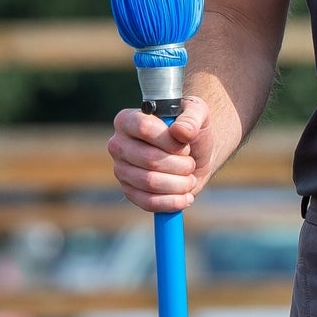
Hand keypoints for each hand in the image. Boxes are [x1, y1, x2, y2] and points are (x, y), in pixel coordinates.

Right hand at [107, 99, 211, 214]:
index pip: (143, 128)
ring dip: (180, 183)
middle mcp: (118, 144)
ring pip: (151, 182)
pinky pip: (148, 202)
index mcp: (128, 120)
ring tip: (190, 177)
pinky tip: (186, 196)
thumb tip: (181, 132)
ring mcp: (121, 170)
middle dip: (180, 164)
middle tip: (191, 163)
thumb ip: (192, 117)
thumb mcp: (198, 113)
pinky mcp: (130, 192)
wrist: (195, 155)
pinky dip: (172, 202)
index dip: (169, 140)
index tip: (185, 143)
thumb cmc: (191, 130)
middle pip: (149, 159)